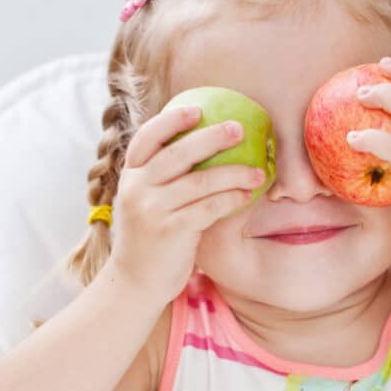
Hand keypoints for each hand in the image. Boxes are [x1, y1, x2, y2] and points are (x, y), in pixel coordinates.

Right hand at [108, 106, 266, 302]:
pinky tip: (248, 195)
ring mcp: (153, 210)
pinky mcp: (172, 231)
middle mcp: (137, 188)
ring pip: (200, 181)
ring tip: (259, 171)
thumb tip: (203, 147)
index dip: (171, 121)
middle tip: (239, 128)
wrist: (136, 281)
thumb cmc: (151, 236)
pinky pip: (210, 207)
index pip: (146, 138)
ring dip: (234, 172)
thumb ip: (164, 178)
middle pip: (178, 153)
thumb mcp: (147, 202)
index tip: (197, 109)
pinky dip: (232, 199)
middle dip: (211, 137)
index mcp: (130, 176)